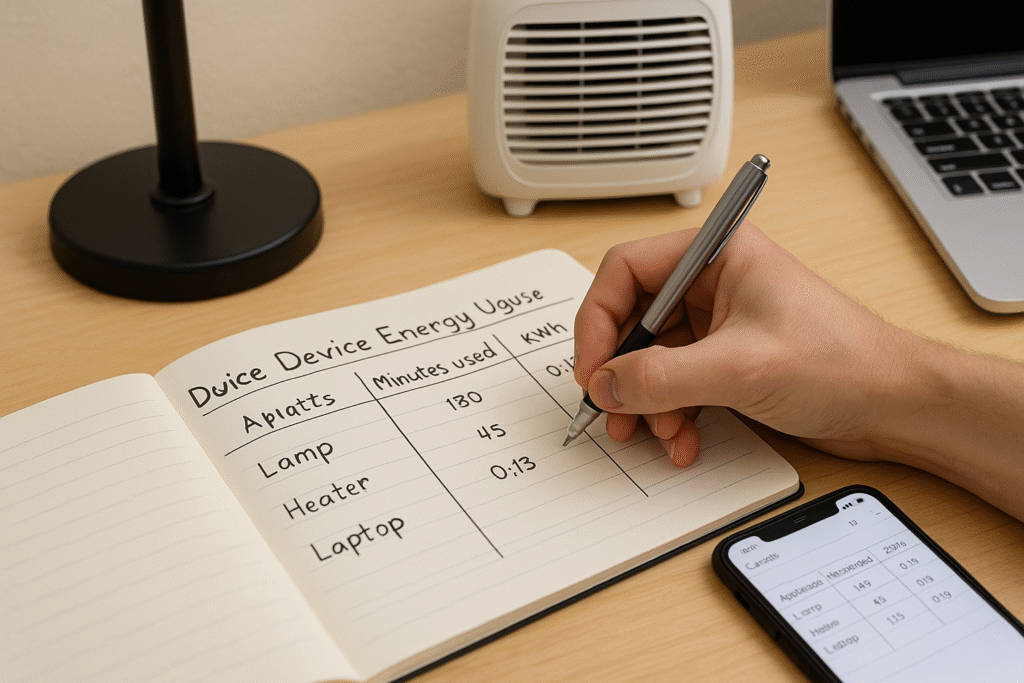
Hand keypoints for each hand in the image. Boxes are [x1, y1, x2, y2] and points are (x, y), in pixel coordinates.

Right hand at [573, 222, 910, 466]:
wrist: (894, 406)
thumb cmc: (845, 362)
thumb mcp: (739, 367)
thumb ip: (662, 376)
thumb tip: (606, 385)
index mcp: (716, 254)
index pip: (626, 270)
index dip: (598, 319)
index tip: (593, 368)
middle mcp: (712, 283)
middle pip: (633, 319)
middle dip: (622, 371)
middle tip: (614, 409)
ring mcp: (718, 324)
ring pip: (651, 358)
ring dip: (646, 401)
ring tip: (656, 433)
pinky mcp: (726, 361)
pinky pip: (676, 384)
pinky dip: (671, 414)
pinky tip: (683, 439)